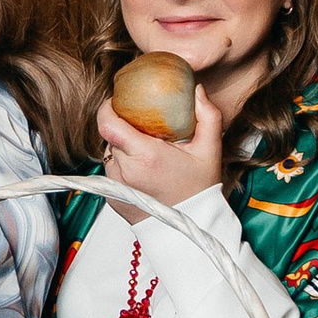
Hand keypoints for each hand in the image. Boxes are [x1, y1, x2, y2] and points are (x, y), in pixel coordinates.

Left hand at [96, 85, 226, 211]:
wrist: (190, 226)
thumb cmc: (199, 190)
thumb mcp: (209, 150)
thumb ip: (208, 116)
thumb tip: (197, 90)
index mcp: (145, 156)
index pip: (108, 124)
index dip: (107, 108)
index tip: (116, 101)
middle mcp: (125, 171)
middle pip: (110, 136)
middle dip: (122, 126)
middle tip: (141, 126)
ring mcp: (116, 186)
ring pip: (110, 154)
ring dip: (122, 147)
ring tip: (144, 150)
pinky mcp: (112, 198)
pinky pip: (112, 171)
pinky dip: (123, 166)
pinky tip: (143, 170)